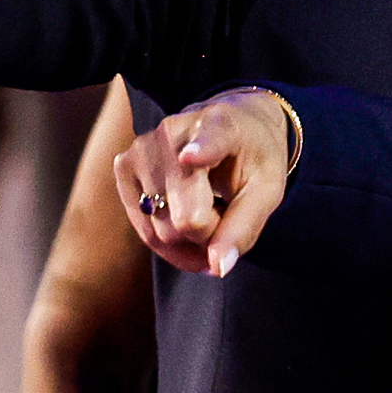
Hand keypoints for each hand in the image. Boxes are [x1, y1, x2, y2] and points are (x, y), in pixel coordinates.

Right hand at [113, 88, 292, 275]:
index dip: (200, 152)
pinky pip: (144, 230)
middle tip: (226, 215)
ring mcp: (142, 147)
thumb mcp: (267, 191)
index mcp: (222, 127)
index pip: (209, 141)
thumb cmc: (254, 159)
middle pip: (186, 219)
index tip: (191, 157)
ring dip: (189, 241)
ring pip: (160, 231)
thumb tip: (217, 267)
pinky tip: (187, 227)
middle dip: (210, 235)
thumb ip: (244, 228)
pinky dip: (168, 243)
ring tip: (209, 216)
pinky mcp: (124, 165)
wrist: (232, 125)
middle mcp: (174, 132)